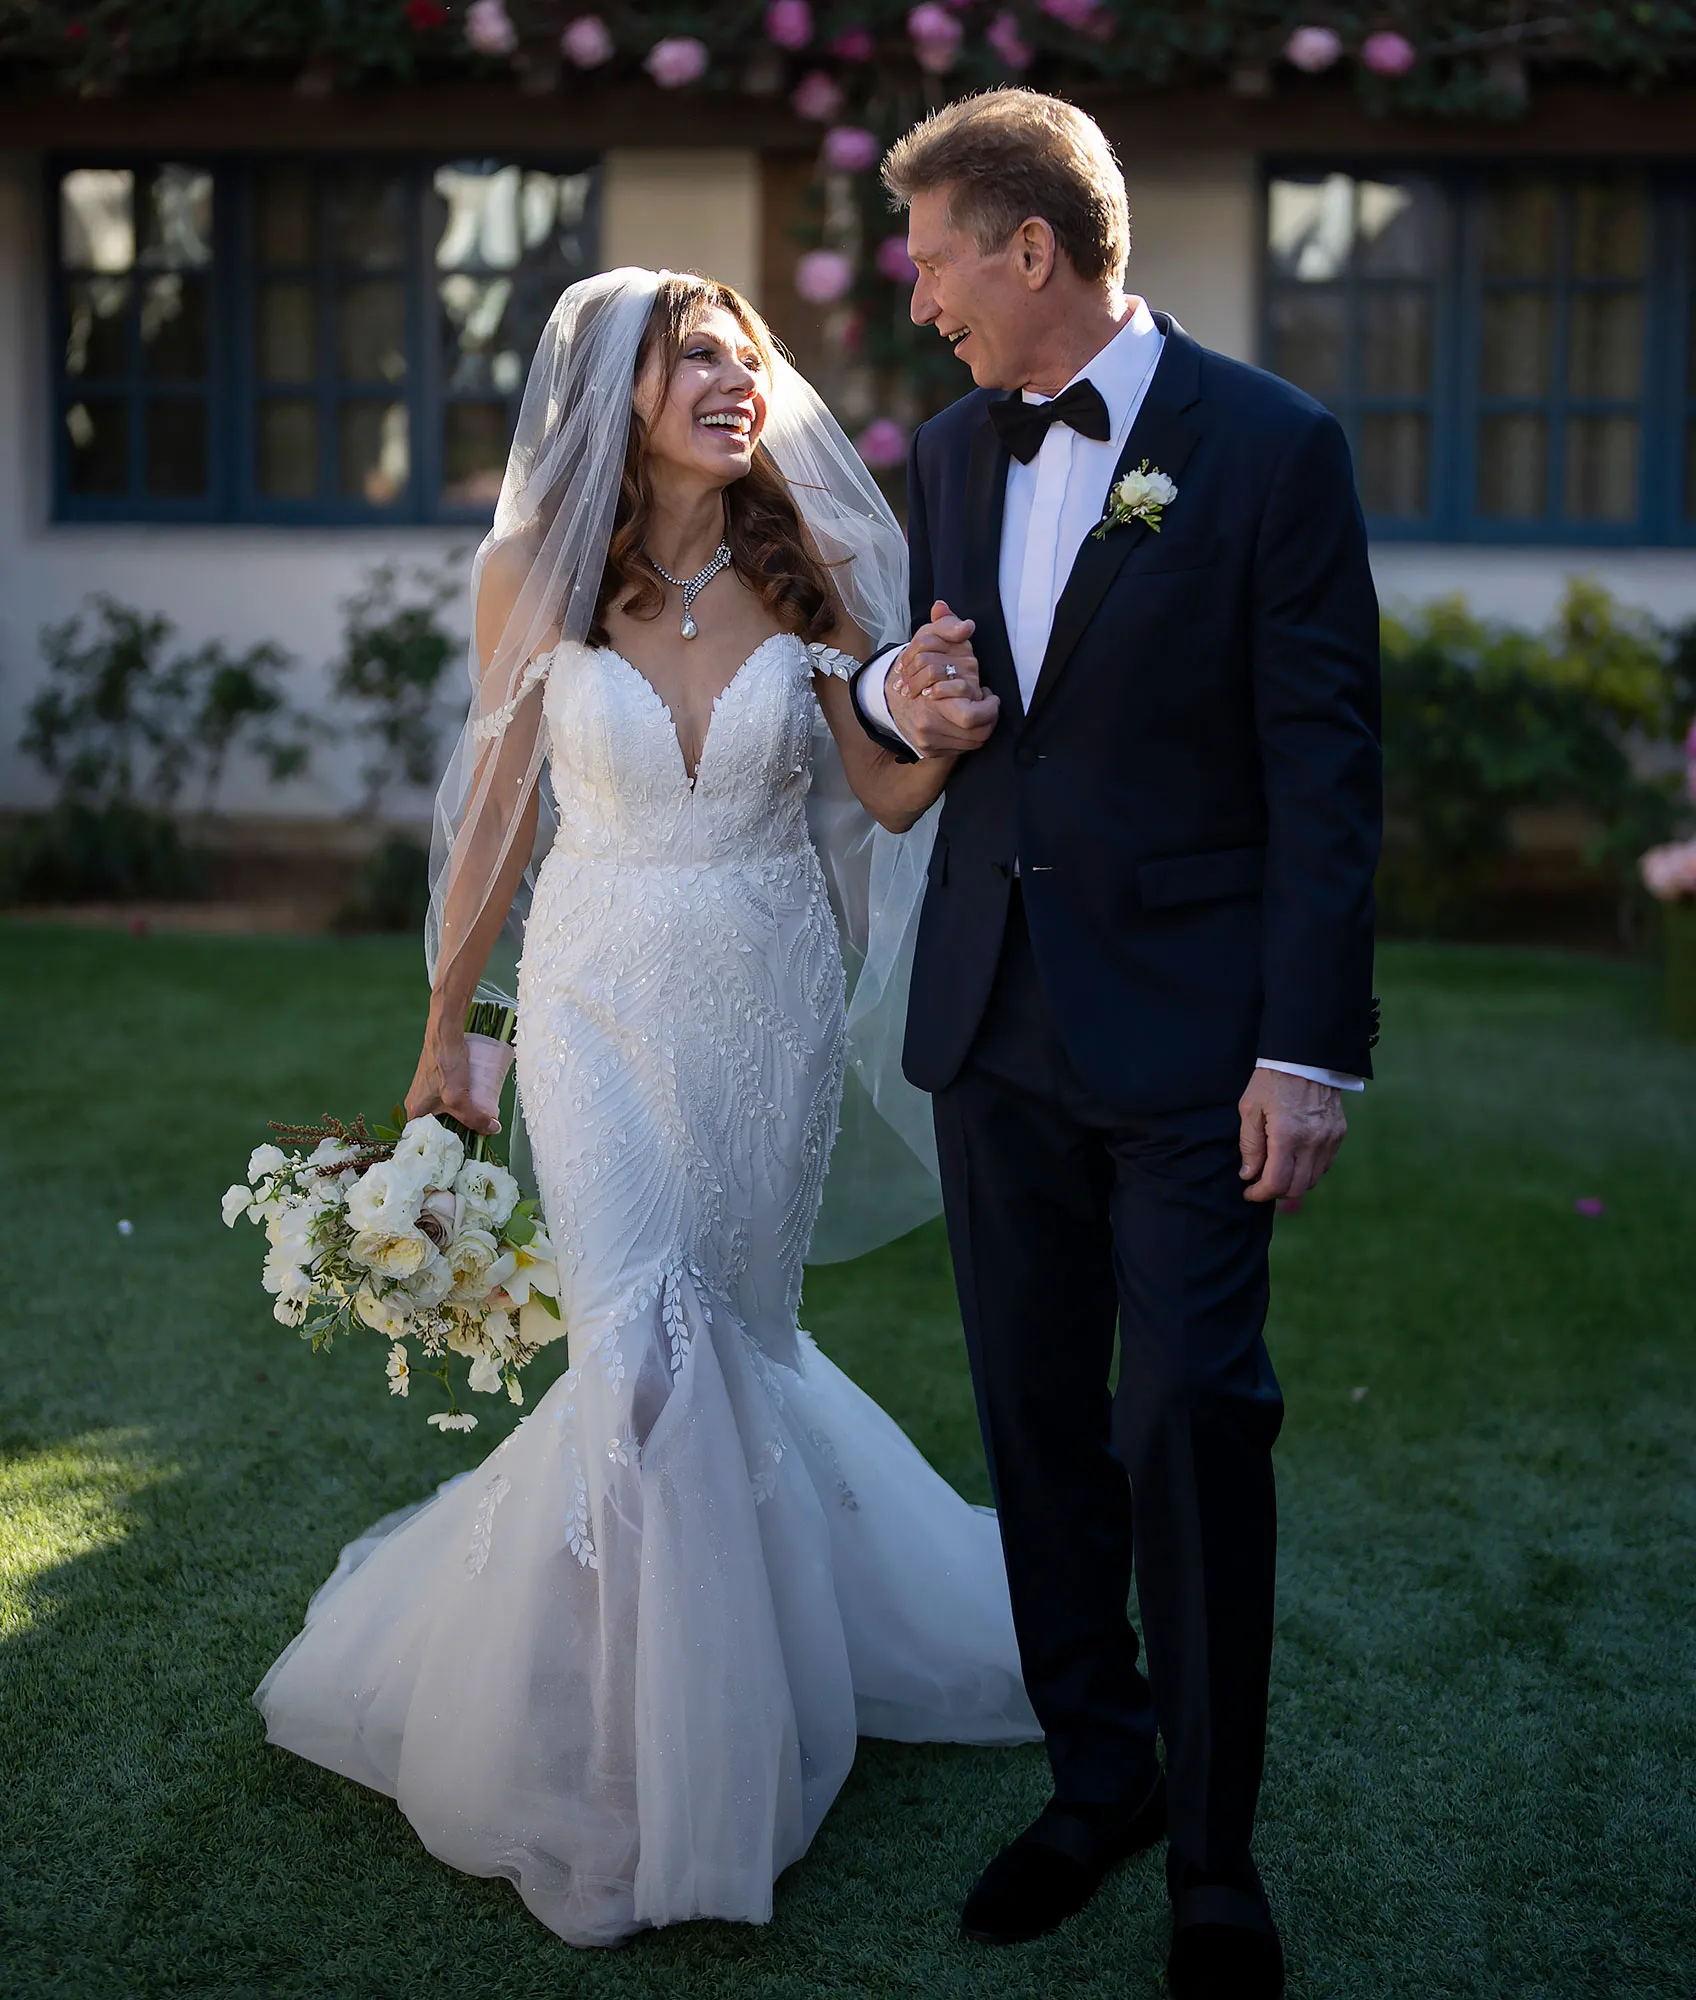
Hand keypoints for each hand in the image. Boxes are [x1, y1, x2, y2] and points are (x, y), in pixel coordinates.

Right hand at [406, 1015, 499, 1136]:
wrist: (446, 1033)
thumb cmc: (445, 1065)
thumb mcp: (460, 1098)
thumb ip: (475, 1117)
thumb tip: (492, 1129)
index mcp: (416, 1111)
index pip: (427, 1137)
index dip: (443, 1145)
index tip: (462, 1150)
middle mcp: (419, 1102)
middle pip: (441, 1124)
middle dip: (459, 1129)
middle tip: (477, 1135)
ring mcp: (430, 1090)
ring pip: (449, 1110)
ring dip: (465, 1114)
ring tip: (482, 1119)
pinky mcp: (440, 1079)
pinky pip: (453, 1097)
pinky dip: (465, 1100)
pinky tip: (479, 1101)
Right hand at [887, 599, 999, 756]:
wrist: (887, 695)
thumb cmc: (913, 667)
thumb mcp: (929, 639)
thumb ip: (948, 628)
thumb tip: (966, 626)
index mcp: (931, 702)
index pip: (973, 718)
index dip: (989, 708)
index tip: (988, 695)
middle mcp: (928, 728)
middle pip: (978, 735)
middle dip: (989, 719)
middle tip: (987, 703)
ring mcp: (928, 743)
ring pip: (973, 744)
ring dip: (980, 727)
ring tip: (974, 708)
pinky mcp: (928, 752)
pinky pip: (961, 750)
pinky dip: (967, 735)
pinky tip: (961, 719)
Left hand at [1238, 1067, 1345, 1202]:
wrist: (1305, 1057)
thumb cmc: (1272, 1080)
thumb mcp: (1250, 1108)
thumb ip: (1249, 1145)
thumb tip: (1249, 1175)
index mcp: (1287, 1135)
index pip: (1277, 1183)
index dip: (1260, 1194)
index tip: (1249, 1192)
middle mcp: (1312, 1142)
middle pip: (1297, 1188)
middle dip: (1275, 1192)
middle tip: (1260, 1184)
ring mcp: (1329, 1139)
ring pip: (1312, 1179)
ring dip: (1293, 1183)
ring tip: (1276, 1172)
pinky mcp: (1338, 1134)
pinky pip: (1324, 1165)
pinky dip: (1308, 1170)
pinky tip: (1294, 1160)